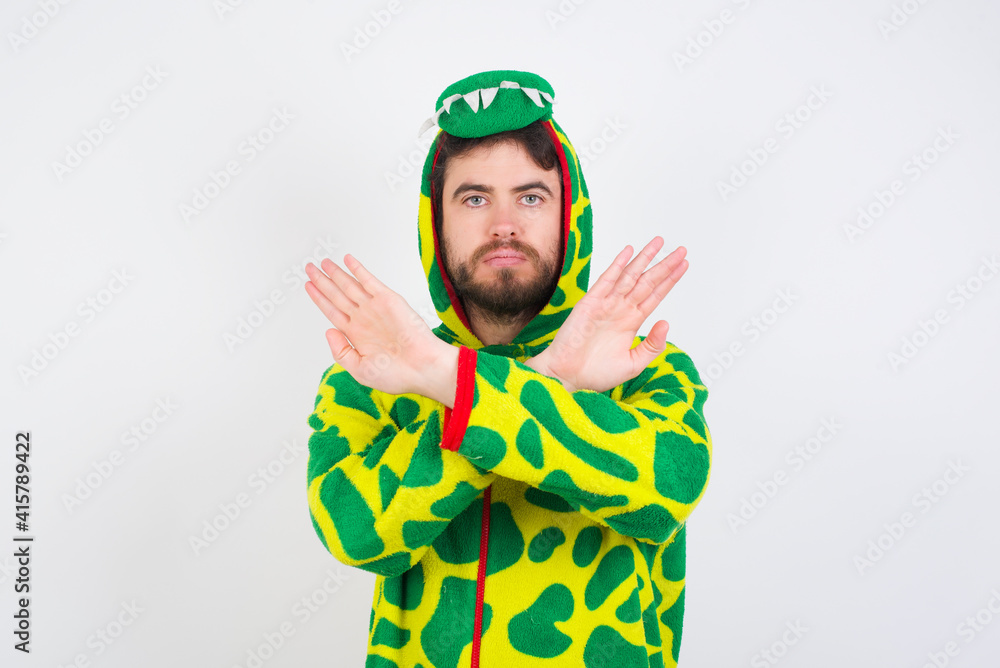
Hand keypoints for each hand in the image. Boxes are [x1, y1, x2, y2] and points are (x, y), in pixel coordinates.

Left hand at [304, 255, 448, 396]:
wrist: (423, 368)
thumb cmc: (398, 374)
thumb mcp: (360, 371)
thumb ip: (340, 352)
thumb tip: (327, 330)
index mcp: (356, 335)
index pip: (332, 311)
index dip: (318, 298)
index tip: (308, 286)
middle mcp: (363, 319)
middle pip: (336, 295)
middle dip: (322, 281)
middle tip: (309, 268)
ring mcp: (375, 308)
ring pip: (349, 285)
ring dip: (335, 273)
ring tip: (322, 262)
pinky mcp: (388, 300)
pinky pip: (369, 281)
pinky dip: (358, 270)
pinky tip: (347, 260)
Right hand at [528, 237, 687, 393]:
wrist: (567, 377)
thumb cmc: (596, 374)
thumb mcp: (634, 364)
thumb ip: (652, 345)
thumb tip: (667, 322)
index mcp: (632, 322)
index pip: (655, 296)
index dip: (670, 280)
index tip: (683, 265)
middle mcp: (621, 309)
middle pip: (647, 282)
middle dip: (664, 265)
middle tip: (681, 250)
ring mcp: (606, 304)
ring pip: (630, 276)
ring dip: (645, 259)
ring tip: (660, 242)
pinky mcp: (590, 303)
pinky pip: (606, 280)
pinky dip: (617, 265)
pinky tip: (628, 251)